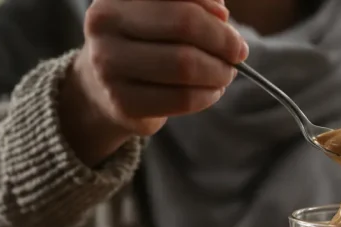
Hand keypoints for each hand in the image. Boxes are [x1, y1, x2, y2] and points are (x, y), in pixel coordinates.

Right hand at [60, 0, 246, 164]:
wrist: (101, 86)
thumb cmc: (144, 42)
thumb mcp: (160, 12)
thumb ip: (190, 5)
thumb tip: (221, 15)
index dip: (208, 7)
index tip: (226, 19)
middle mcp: (105, 24)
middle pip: (184, 24)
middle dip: (222, 40)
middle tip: (238, 52)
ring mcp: (109, 65)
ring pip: (185, 65)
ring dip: (219, 71)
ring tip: (225, 73)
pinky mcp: (122, 102)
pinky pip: (182, 98)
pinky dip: (208, 95)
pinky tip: (212, 91)